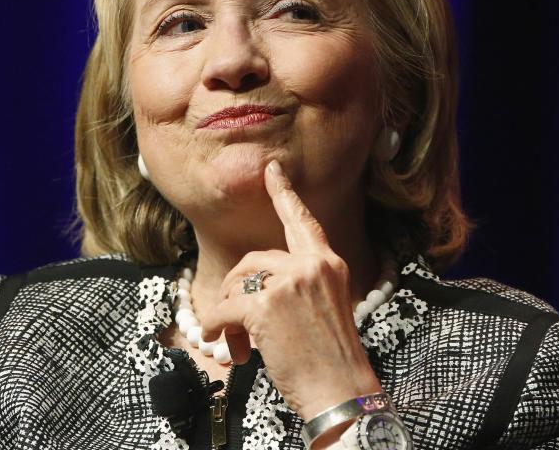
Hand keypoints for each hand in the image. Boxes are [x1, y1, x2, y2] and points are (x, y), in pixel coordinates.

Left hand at [200, 159, 382, 422]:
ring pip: (237, 285)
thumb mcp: (325, 307)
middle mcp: (311, 265)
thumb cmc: (331, 358)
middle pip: (254, 261)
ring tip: (241, 345)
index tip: (271, 169)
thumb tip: (250, 288)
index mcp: (328, 264)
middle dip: (239, 292)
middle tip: (239, 328)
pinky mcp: (267, 305)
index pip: (301, 221)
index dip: (283, 193)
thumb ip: (298, 286)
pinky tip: (226, 346)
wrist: (341, 390)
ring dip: (230, 316)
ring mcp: (290, 282)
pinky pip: (224, 309)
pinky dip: (217, 328)